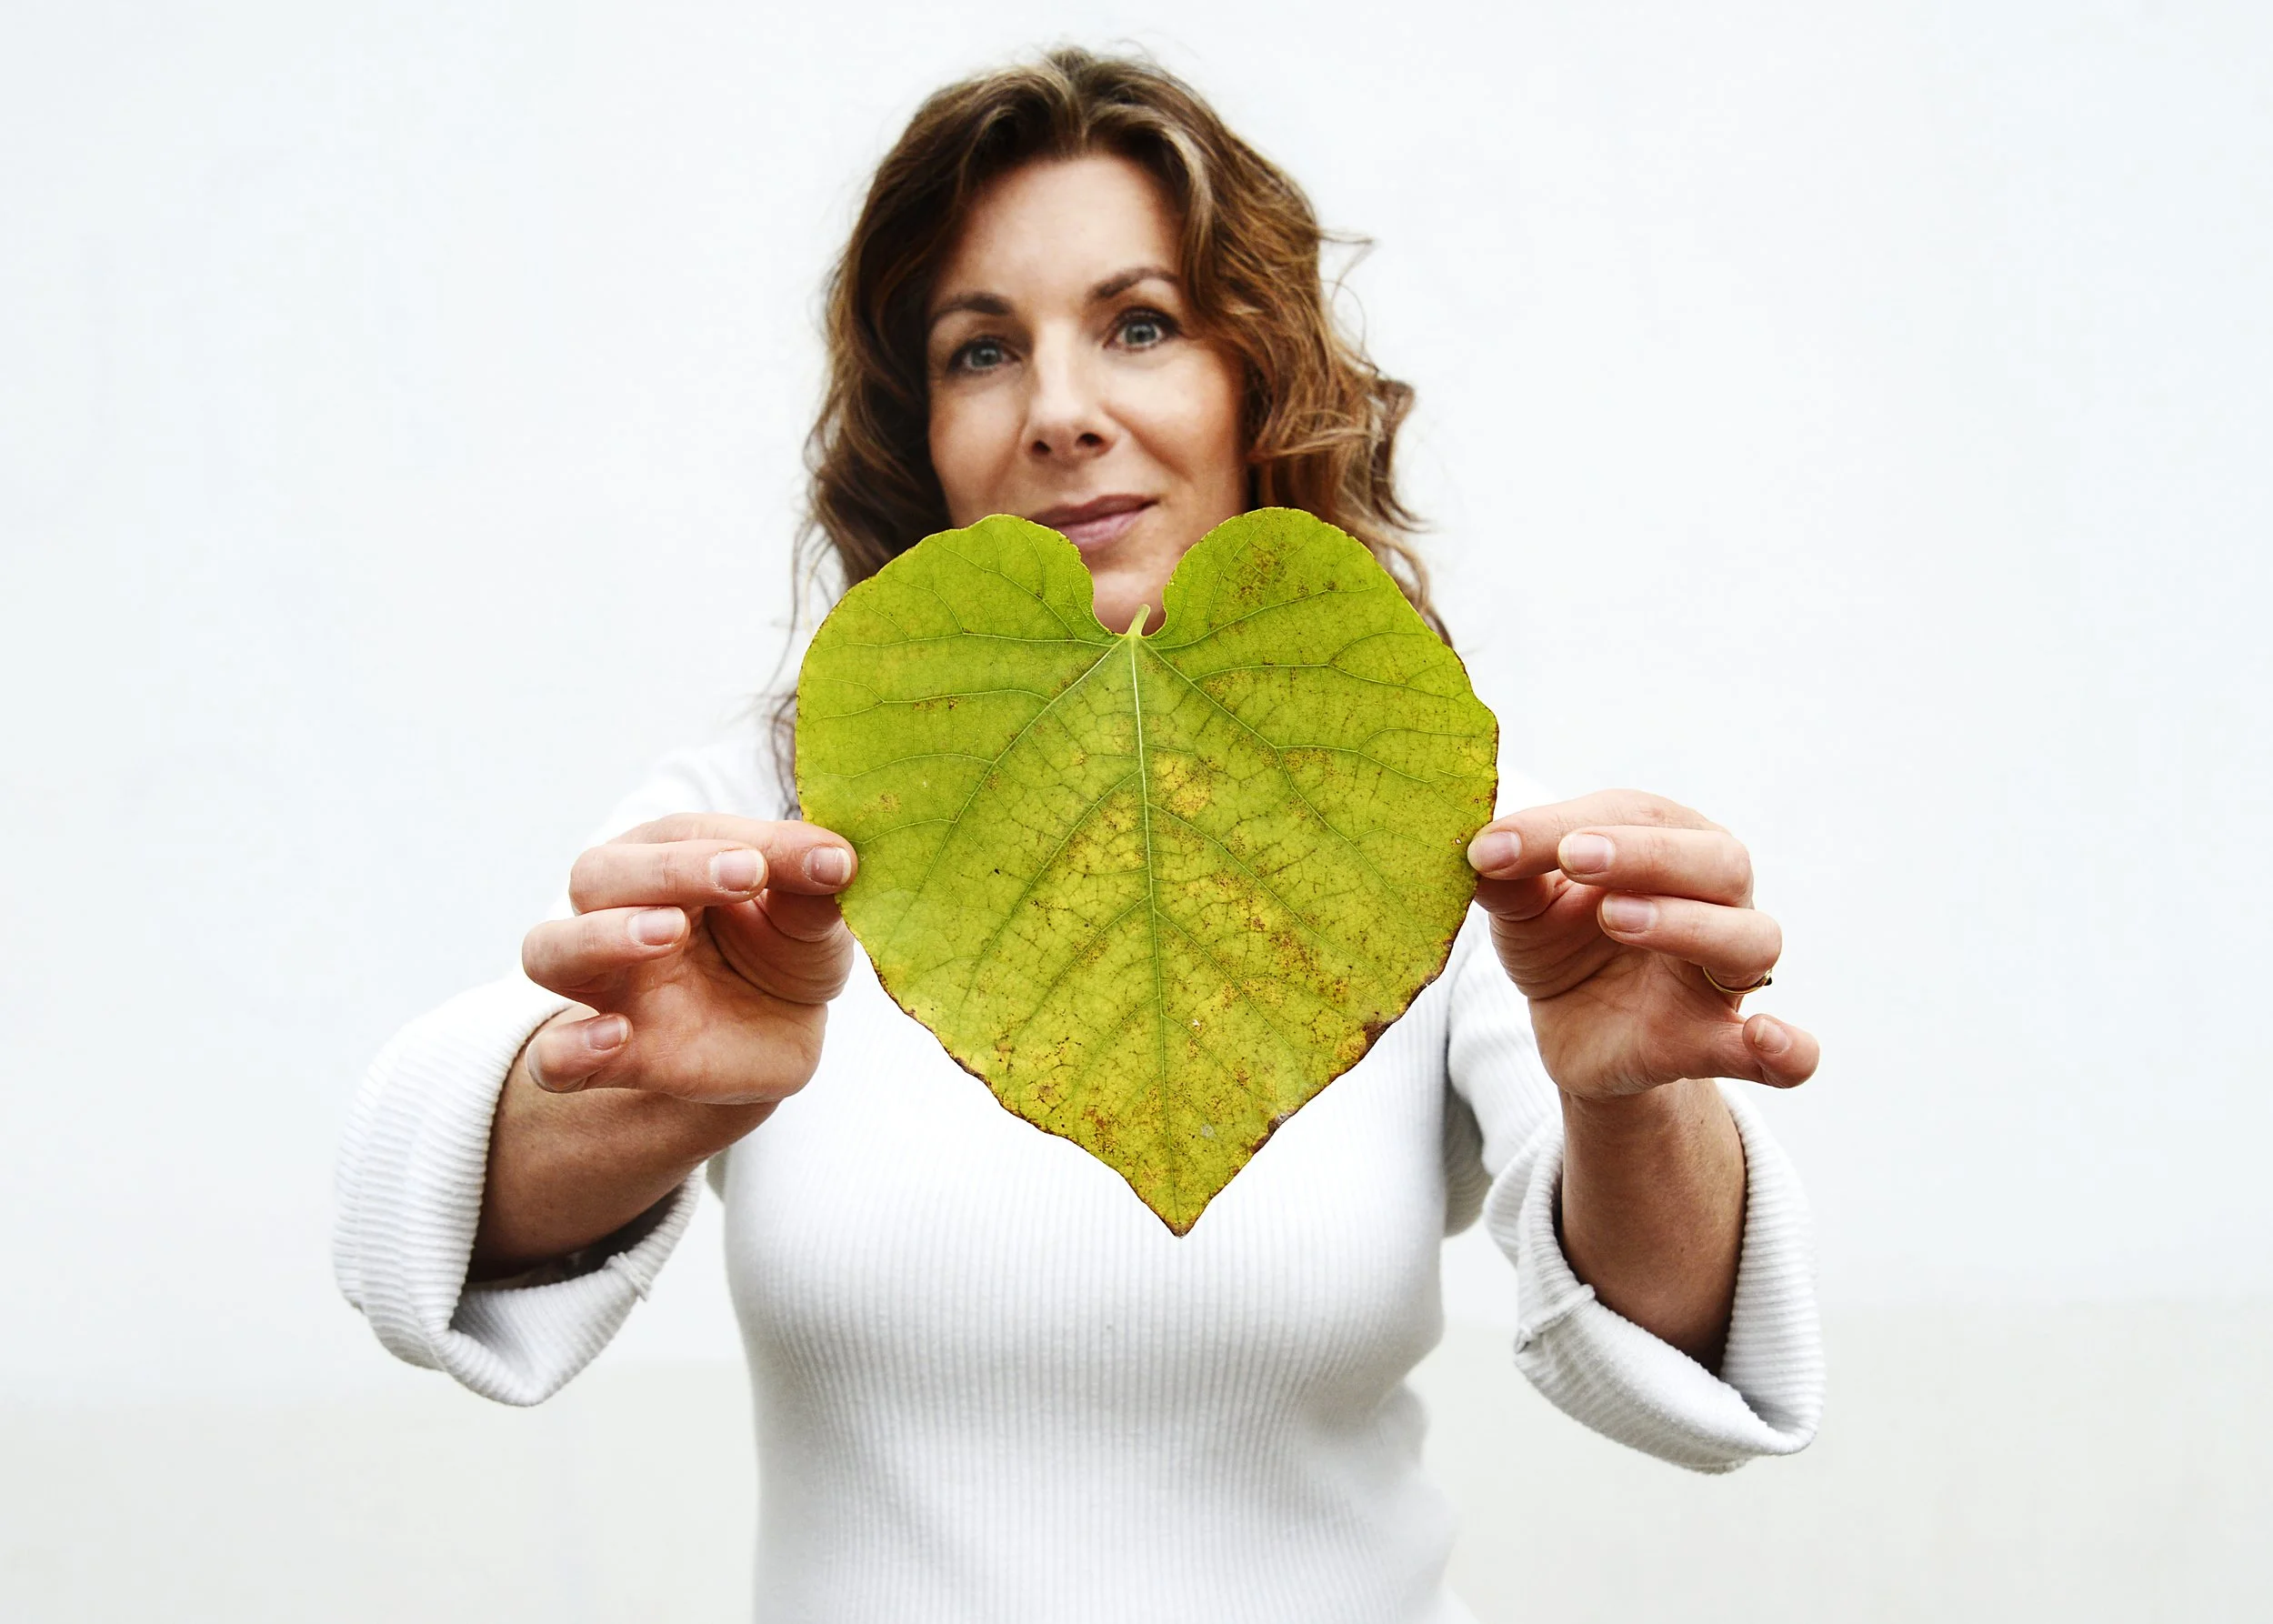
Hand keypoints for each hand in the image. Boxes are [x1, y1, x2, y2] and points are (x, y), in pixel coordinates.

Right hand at [517, 814, 857, 1104]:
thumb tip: (836, 859)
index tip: (768, 864)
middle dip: (661, 873)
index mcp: (667, 861)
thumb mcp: (813, 919)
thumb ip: (813, 888)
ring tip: (665, 935)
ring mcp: (608, 986)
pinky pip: (552, 1058)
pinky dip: (567, 1049)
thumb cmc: (785, 951)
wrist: (783, 1035)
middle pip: (597, 877)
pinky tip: (614, 1036)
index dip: (717, 847)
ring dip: (600, 937)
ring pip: (550, 950)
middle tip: (740, 877)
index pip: (674, 838)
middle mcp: (619, 913)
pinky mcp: (612, 1058)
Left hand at [1467, 790, 1819, 1101]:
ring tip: (1616, 919)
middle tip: (1572, 859)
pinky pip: (1781, 1056)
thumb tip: (1481, 852)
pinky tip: (1767, 1037)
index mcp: (1671, 845)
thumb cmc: (1560, 941)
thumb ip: (1508, 878)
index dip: (1568, 824)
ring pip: (1748, 938)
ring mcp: (1721, 972)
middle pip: (1719, 862)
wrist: (1571, 1029)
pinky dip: (1788, 1049)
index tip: (1498, 845)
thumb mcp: (1522, 907)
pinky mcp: (1713, 1042)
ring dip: (1688, 924)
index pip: (1639, 816)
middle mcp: (1716, 899)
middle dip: (1646, 855)